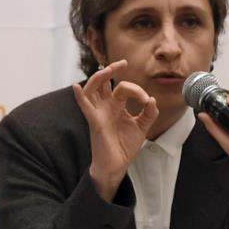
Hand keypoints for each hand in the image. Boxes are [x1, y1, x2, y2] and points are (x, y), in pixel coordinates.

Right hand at [72, 60, 158, 201]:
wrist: (117, 165)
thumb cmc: (125, 146)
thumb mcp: (142, 127)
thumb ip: (149, 113)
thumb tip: (152, 99)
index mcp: (116, 106)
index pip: (123, 88)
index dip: (137, 91)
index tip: (146, 101)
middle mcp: (105, 107)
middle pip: (103, 83)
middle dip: (111, 70)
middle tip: (123, 63)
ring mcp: (99, 113)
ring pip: (92, 89)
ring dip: (99, 78)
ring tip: (109, 69)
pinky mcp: (95, 122)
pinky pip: (84, 107)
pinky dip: (80, 96)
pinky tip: (76, 86)